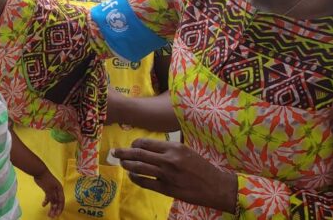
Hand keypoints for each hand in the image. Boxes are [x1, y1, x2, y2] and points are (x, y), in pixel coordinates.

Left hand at [33, 169, 64, 217]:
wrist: (39, 172)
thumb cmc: (46, 180)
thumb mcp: (49, 190)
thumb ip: (52, 198)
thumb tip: (55, 206)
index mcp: (60, 190)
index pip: (61, 201)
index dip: (60, 208)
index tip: (57, 215)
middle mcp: (57, 191)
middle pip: (57, 202)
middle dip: (55, 210)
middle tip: (52, 216)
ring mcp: (52, 190)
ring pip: (53, 200)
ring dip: (51, 207)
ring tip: (48, 214)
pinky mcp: (47, 189)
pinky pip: (48, 197)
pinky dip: (46, 201)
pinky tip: (43, 205)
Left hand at [115, 139, 237, 212]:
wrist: (216, 187)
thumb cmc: (202, 167)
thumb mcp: (187, 150)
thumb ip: (169, 148)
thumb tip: (151, 145)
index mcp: (174, 147)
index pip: (146, 143)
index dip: (134, 143)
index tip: (130, 144)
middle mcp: (168, 159)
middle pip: (139, 153)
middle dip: (124, 152)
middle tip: (115, 152)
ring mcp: (166, 175)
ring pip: (139, 167)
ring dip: (127, 165)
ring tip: (121, 163)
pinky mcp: (166, 189)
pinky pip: (145, 182)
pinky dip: (135, 178)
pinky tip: (131, 176)